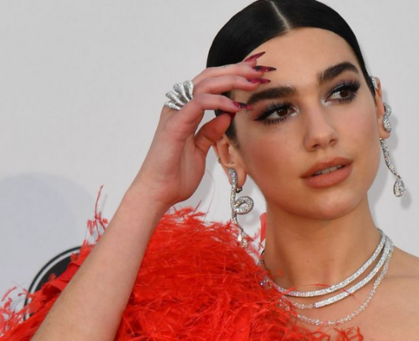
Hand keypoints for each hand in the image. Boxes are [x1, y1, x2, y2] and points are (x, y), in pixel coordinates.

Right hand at [131, 52, 273, 206]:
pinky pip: (199, 102)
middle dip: (237, 70)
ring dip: (232, 80)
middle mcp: (179, 106)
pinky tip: (236, 106)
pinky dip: (219, 101)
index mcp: (185, 110)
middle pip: (209, 76)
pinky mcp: (175, 123)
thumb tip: (227, 115)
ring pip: (205, 84)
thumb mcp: (200, 149)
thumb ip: (210, 131)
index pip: (211, 83)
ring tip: (253, 82)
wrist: (158, 192)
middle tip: (260, 69)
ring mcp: (175, 112)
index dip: (233, 74)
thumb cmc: (175, 174)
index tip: (256, 73)